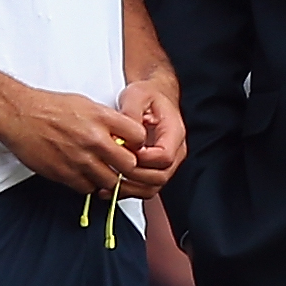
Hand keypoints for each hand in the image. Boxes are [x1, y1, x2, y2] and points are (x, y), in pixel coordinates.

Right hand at [0, 84, 143, 192]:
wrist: (19, 115)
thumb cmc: (49, 107)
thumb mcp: (85, 104)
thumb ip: (106, 120)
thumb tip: (123, 135)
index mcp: (101, 118)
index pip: (138, 136)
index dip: (138, 143)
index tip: (132, 145)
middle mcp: (93, 139)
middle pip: (129, 164)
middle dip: (127, 166)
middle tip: (120, 164)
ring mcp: (79, 159)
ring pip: (109, 181)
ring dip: (108, 178)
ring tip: (101, 170)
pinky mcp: (65, 174)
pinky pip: (87, 188)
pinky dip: (88, 184)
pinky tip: (83, 174)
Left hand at [115, 76, 185, 198]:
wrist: (154, 97)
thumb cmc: (148, 96)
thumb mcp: (137, 95)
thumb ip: (131, 112)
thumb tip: (125, 133)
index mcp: (174, 132)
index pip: (164, 156)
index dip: (143, 159)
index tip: (125, 153)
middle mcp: (175, 151)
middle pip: (160, 176)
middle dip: (134, 177)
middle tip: (113, 170)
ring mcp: (167, 163)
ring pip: (153, 187)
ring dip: (131, 189)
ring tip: (110, 184)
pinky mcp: (155, 169)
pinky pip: (145, 187)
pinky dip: (129, 190)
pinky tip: (112, 187)